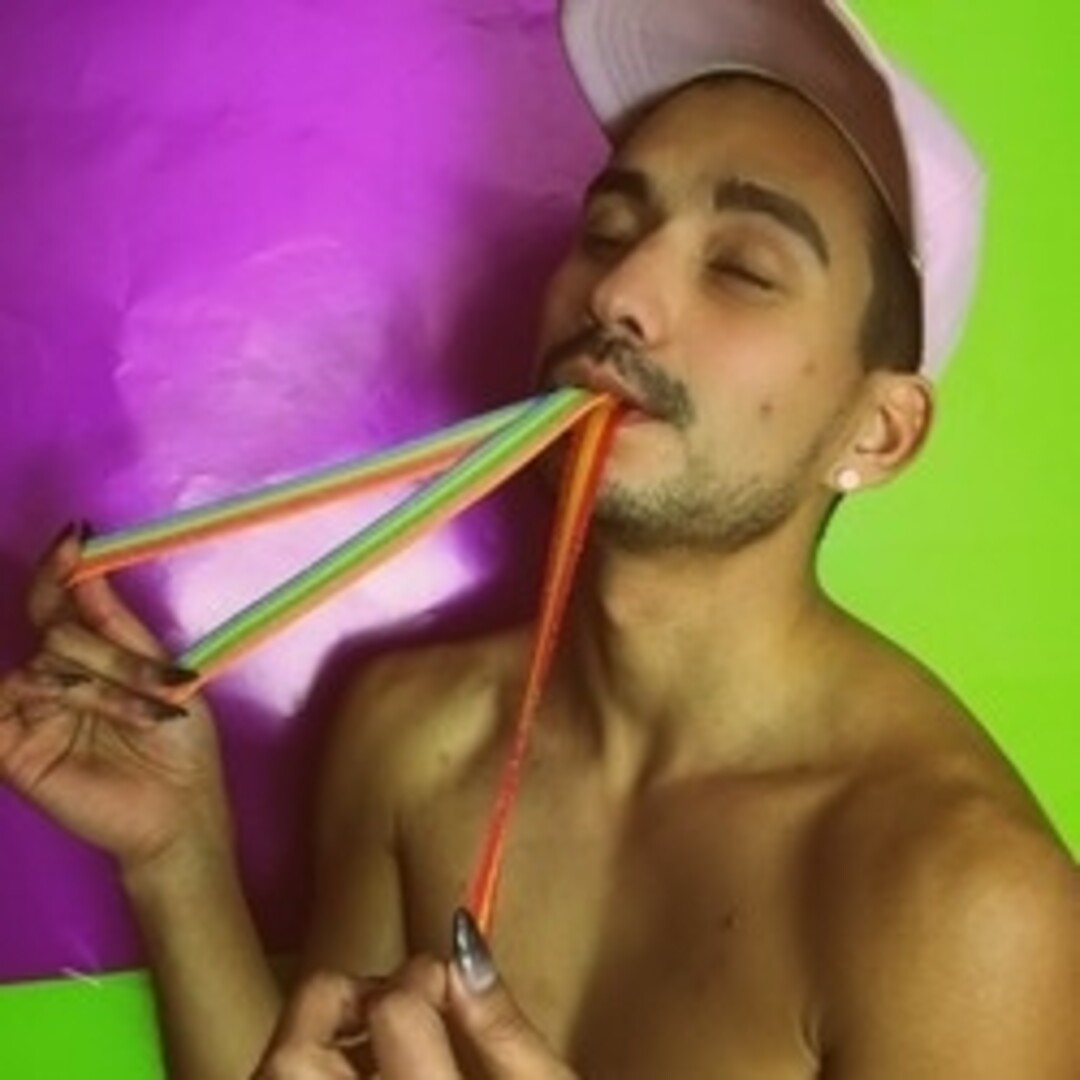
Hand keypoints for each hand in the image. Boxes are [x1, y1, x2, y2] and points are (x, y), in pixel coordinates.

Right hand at [0, 525, 229, 871]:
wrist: (181, 812)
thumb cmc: (180, 745)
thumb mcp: (162, 673)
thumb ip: (117, 624)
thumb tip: (87, 561)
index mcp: (86, 660)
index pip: (56, 606)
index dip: (61, 571)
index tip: (75, 535)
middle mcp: (51, 681)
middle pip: (57, 634)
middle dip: (113, 652)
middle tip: (165, 683)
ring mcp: (28, 714)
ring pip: (42, 666)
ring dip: (105, 684)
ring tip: (152, 710)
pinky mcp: (12, 750)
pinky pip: (5, 706)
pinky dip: (51, 698)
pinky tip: (78, 701)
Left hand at [254, 909, 577, 1078]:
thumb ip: (507, 1031)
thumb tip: (466, 944)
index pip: (393, 1012)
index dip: (423, 980)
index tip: (445, 982)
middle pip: (294, 1055)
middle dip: (339, 1005)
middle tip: (389, 1005)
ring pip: (271, 1075)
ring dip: (313, 1042)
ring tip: (370, 1047)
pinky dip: (310, 1075)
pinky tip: (361, 1077)